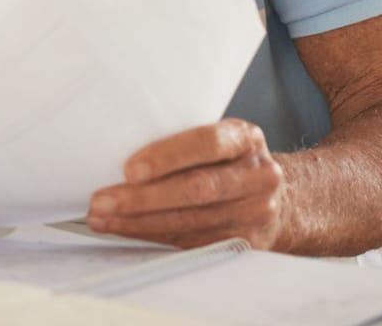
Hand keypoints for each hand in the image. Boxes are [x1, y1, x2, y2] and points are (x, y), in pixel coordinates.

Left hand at [86, 119, 287, 249]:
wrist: (280, 198)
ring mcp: (255, 213)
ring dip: (139, 223)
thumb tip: (115, 144)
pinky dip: (153, 236)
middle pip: (197, 189)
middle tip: (101, 201)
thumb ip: (183, 138)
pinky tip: (125, 230)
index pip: (208, 143)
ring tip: (102, 218)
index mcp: (247, 139)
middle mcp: (258, 176)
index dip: (167, 156)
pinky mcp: (245, 244)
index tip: (129, 169)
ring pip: (190, 222)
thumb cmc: (230, 160)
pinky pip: (191, 243)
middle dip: (142, 198)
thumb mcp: (219, 137)